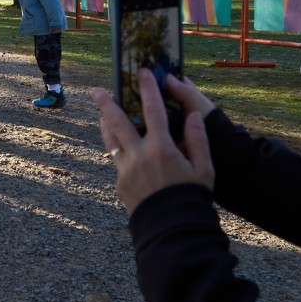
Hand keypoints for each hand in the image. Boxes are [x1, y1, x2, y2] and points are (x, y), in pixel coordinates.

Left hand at [92, 69, 213, 213]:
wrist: (173, 229)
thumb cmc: (193, 197)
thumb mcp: (204, 168)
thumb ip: (198, 139)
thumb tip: (193, 115)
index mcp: (162, 148)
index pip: (153, 109)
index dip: (148, 88)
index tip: (143, 72)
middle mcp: (139, 155)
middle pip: (118, 122)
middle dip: (106, 103)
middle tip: (97, 90)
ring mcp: (126, 169)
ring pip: (110, 141)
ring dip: (105, 125)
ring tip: (101, 115)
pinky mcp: (120, 183)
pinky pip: (115, 160)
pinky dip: (115, 149)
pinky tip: (115, 145)